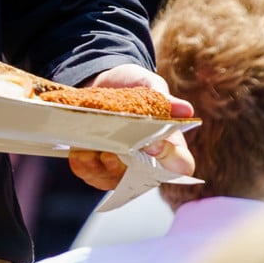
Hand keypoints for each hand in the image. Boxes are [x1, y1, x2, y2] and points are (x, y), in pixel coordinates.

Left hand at [66, 64, 196, 190]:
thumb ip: (163, 97)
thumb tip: (186, 109)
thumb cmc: (134, 85)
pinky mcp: (99, 169)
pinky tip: (77, 153)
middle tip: (112, 152)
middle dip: (125, 166)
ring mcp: (123, 168)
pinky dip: (84, 166)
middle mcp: (147, 162)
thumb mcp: (148, 84)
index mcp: (169, 144)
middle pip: (142, 178)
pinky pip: (92, 176)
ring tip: (89, 150)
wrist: (101, 82)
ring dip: (100, 167)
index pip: (181, 165)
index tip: (152, 144)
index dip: (170, 159)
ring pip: (114, 180)